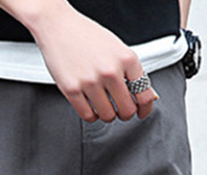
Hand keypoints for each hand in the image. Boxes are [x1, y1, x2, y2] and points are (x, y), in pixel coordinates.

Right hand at [24, 3, 158, 122]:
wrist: (57, 25)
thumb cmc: (85, 35)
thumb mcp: (116, 48)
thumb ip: (131, 72)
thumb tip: (149, 94)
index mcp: (126, 58)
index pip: (144, 94)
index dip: (145, 108)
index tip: (141, 111)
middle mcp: (110, 71)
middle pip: (127, 110)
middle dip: (125, 113)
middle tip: (120, 109)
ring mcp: (91, 82)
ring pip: (108, 116)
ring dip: (107, 115)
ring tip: (103, 105)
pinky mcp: (72, 90)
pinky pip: (88, 116)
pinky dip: (92, 115)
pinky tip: (91, 106)